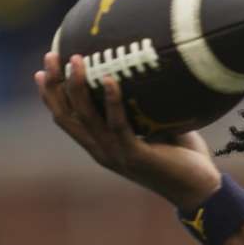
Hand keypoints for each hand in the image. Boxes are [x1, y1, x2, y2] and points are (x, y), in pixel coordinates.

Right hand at [34, 53, 221, 208]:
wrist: (199, 189)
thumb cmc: (182, 156)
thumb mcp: (156, 126)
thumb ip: (144, 106)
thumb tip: (146, 69)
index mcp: (101, 145)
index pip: (66, 119)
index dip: (51, 95)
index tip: (43, 69)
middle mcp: (102, 151)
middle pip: (66, 116)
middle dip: (55, 85)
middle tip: (51, 55)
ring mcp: (116, 154)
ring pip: (86, 118)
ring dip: (78, 87)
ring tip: (77, 59)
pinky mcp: (135, 156)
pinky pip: (119, 125)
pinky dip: (112, 101)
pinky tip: (111, 79)